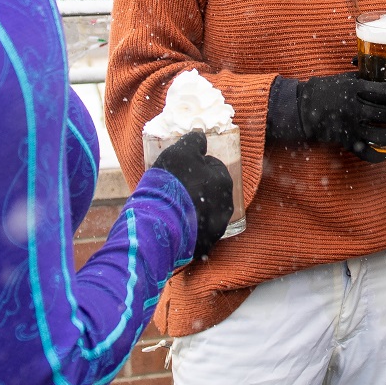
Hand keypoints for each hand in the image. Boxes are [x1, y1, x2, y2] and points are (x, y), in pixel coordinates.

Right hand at [149, 132, 234, 259]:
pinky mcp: (204, 247)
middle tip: (176, 190)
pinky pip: (197, 234)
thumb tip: (201, 137)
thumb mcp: (179, 152)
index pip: (213, 167)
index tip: (180, 171)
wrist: (159, 225)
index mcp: (223, 181)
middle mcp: (226, 206)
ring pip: (206, 214)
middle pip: (212, 192)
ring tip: (173, 210)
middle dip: (198, 190)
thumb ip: (193, 142)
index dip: (196, 167)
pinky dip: (188, 230)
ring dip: (194, 211)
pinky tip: (173, 227)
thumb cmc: (172, 183)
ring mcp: (216, 229)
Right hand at [270, 70, 385, 162]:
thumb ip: (369, 78)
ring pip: (384, 136)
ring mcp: (351, 126)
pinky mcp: (346, 141)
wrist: (302, 108)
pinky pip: (366, 153)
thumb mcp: (348, 77)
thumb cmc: (328, 88)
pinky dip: (380, 155)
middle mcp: (356, 107)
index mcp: (357, 88)